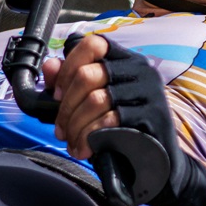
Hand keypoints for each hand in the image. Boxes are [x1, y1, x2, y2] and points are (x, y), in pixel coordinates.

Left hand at [45, 34, 205, 205]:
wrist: (156, 161)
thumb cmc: (120, 128)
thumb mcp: (91, 103)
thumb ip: (69, 82)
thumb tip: (49, 65)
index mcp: (125, 59)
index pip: (92, 44)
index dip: (67, 68)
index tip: (56, 95)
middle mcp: (141, 69)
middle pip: (87, 75)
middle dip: (66, 107)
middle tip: (61, 130)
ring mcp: (149, 91)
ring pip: (95, 99)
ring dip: (75, 126)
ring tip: (72, 143)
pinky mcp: (153, 115)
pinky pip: (110, 120)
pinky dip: (90, 137)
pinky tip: (85, 149)